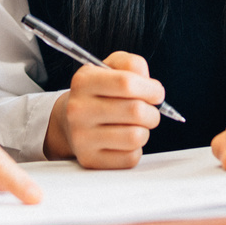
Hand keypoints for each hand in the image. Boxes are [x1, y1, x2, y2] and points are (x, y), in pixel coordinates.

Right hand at [44, 52, 162, 168]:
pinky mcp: (89, 159)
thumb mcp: (110, 68)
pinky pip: (130, 158)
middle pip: (135, 111)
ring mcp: (81, 137)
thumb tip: (150, 85)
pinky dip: (135, 150)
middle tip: (148, 111)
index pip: (127, 83)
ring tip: (136, 126)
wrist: (69, 121)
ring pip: (135, 137)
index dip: (150, 89)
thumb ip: (132, 65)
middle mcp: (78, 109)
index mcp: (84, 81)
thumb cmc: (98, 93)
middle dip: (152, 112)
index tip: (156, 93)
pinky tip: (125, 141)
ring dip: (144, 131)